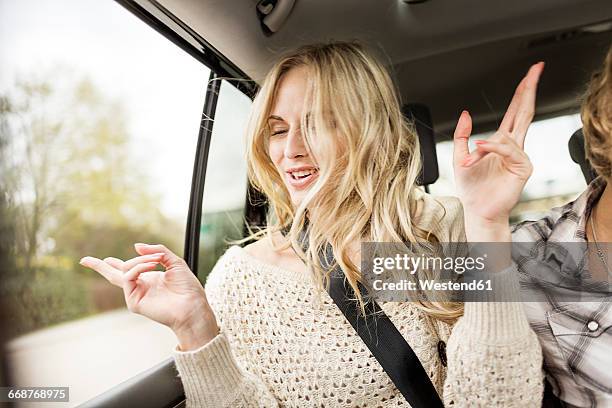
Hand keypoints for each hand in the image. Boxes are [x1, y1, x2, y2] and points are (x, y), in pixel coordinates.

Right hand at [80, 243, 218, 349]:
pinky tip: (152, 265)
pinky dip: (139, 267)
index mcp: (150, 278)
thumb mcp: (174, 262)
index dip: (115, 264)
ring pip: (124, 271)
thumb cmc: (188, 287)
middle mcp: (141, 286)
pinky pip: (129, 277)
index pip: (129, 269)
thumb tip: (136, 246)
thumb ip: (157, 251)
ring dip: (140, 260)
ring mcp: (136, 295)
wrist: (193, 306)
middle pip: (114, 275)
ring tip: (156, 259)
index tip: (106, 259)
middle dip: (99, 266)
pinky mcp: (134, 302)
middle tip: (84, 260)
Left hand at [453, 62, 544, 240]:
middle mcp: (512, 146)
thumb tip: (465, 114)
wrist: (476, 210)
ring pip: (508, 135)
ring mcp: (519, 156)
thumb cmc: (472, 188)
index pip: (514, 111)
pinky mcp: (522, 167)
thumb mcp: (460, 156)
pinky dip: (493, 148)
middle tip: (536, 70)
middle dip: (529, 90)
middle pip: (524, 112)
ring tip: (470, 160)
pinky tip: (481, 151)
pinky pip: (509, 150)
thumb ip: (462, 135)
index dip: (522, 91)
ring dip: (484, 146)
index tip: (530, 74)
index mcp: (500, 141)